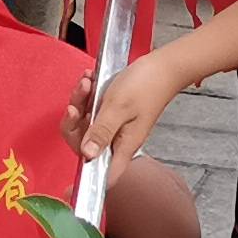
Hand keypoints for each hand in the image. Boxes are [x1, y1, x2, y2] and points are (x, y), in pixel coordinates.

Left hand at [70, 50, 186, 167]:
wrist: (162, 66)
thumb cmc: (147, 86)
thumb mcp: (118, 108)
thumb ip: (101, 132)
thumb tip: (87, 155)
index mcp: (122, 146)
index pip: (100, 171)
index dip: (84, 167)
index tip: (74, 141)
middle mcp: (117, 139)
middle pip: (84, 143)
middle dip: (75, 120)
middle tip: (77, 103)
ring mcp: (113, 125)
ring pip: (85, 122)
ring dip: (81, 101)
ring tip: (87, 83)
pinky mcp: (111, 113)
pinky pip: (91, 108)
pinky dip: (87, 95)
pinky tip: (91, 81)